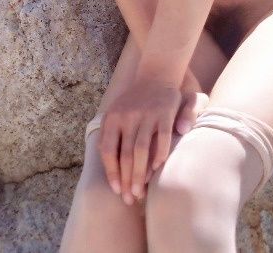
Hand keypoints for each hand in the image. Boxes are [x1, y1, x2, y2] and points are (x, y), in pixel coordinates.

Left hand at [98, 74, 181, 204]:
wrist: (156, 74)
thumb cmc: (135, 101)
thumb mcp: (117, 112)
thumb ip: (111, 137)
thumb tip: (109, 163)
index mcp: (112, 117)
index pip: (107, 150)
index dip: (111, 172)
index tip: (115, 189)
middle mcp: (127, 116)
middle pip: (124, 155)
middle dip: (126, 180)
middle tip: (129, 199)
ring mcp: (146, 114)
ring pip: (141, 151)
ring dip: (140, 174)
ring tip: (140, 192)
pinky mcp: (164, 113)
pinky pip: (161, 139)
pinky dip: (159, 156)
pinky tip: (157, 171)